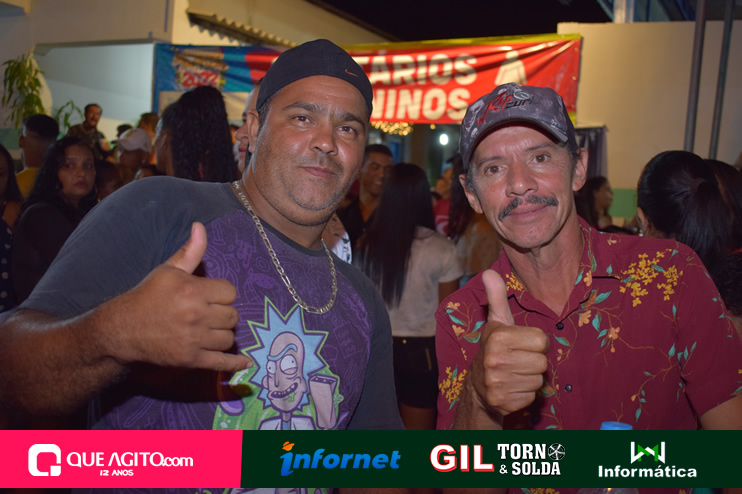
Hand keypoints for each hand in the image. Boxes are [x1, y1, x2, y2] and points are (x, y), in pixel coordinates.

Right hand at [109, 222, 251, 371]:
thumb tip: (200, 226)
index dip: (222, 294)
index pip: (230, 292)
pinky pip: (221, 363)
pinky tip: (245, 363)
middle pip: (232, 316)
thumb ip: (190, 251)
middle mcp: (195, 314)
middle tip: (209, 314)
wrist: (122, 329)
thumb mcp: (168, 270)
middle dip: (224, 314)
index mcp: (192, 290)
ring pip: (229, 338)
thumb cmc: (147, 296)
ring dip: (223, 335)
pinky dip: (235, 364)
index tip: (210, 297)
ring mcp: (193, 339)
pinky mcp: (190, 359)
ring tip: (210, 330)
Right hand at [470, 269, 548, 417]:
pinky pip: (532, 397)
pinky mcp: (502, 402)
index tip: (521, 344)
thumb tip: (489, 272)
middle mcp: (494, 360)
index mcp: (497, 337)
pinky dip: (525, 394)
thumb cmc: (494, 349)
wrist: (477, 386)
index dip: (535, 342)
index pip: (542, 341)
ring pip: (538, 380)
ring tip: (515, 373)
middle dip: (533, 361)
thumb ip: (497, 297)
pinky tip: (512, 387)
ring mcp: (497, 383)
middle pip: (542, 362)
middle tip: (518, 359)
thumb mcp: (496, 322)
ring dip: (530, 377)